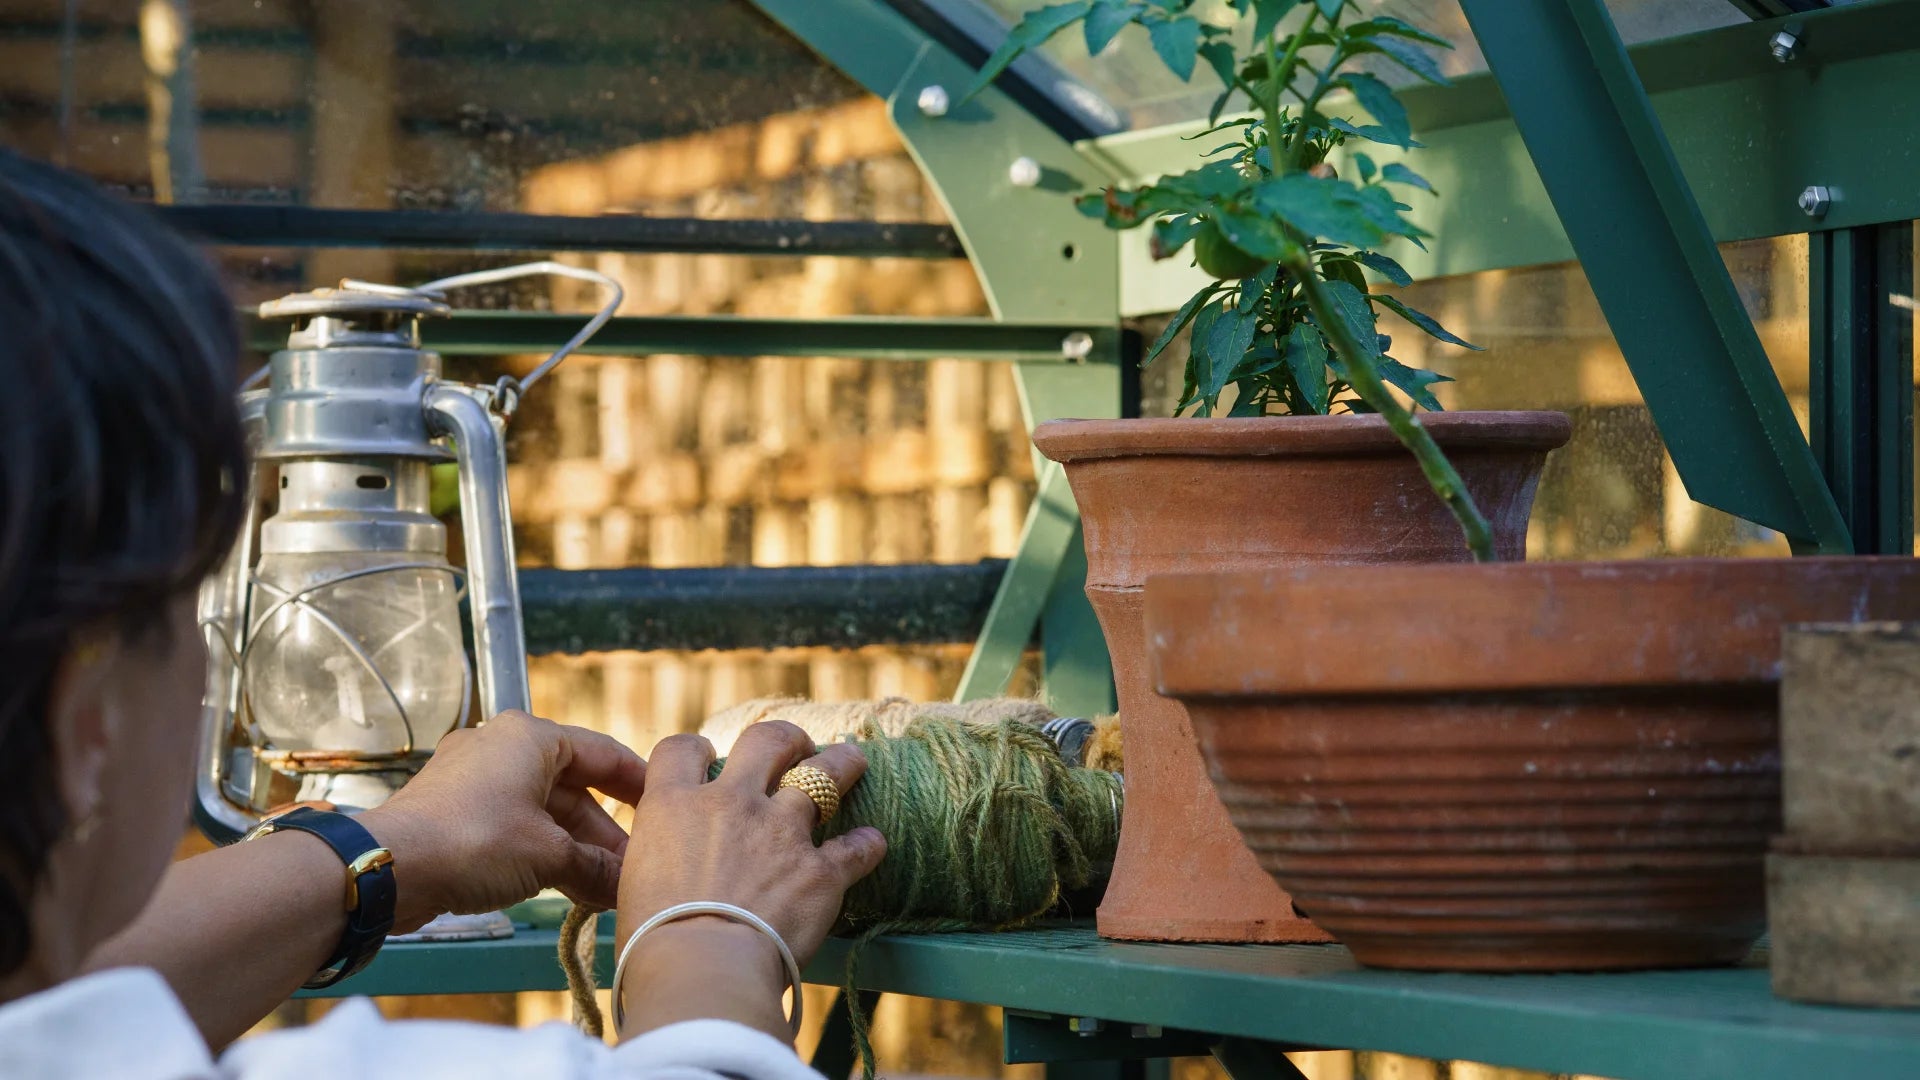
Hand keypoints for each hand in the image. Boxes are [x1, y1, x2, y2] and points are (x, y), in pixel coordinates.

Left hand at [359, 710, 647, 932]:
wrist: (388, 869)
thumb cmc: (472, 842)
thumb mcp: (549, 856)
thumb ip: (597, 868)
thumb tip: (628, 886)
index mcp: (530, 737)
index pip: (604, 753)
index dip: (639, 784)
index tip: (665, 808)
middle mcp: (501, 747)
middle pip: (572, 787)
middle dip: (604, 832)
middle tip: (632, 867)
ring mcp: (473, 778)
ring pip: (541, 810)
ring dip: (573, 847)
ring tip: (602, 886)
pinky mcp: (453, 810)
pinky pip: (512, 824)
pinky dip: (539, 851)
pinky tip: (561, 885)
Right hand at [613, 721, 886, 1039]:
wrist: (701, 970)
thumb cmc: (654, 941)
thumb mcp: (634, 883)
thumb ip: (659, 857)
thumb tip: (665, 868)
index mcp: (675, 806)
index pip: (682, 749)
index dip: (698, 750)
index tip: (709, 759)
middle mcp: (731, 804)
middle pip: (767, 740)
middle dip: (787, 739)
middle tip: (796, 750)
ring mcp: (781, 832)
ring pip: (826, 774)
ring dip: (842, 764)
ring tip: (851, 762)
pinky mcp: (820, 871)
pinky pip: (857, 847)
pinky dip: (867, 845)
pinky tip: (872, 844)